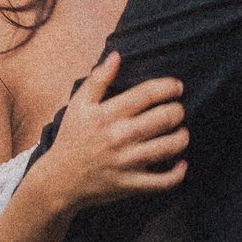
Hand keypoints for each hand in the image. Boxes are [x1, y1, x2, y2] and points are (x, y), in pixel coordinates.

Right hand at [34, 52, 187, 208]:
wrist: (59, 180)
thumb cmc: (71, 138)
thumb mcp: (79, 105)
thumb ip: (98, 79)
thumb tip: (116, 56)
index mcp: (108, 114)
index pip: (147, 94)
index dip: (169, 87)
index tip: (177, 87)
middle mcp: (120, 136)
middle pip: (164, 118)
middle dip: (178, 111)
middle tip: (178, 110)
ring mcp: (127, 162)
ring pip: (169, 147)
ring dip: (182, 137)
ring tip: (180, 132)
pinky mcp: (130, 185)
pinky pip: (163, 182)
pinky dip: (178, 173)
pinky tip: (181, 163)